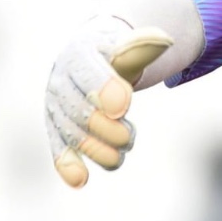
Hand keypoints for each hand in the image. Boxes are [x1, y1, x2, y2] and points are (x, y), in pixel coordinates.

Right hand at [44, 20, 173, 187]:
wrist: (92, 59)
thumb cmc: (116, 52)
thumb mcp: (130, 45)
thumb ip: (144, 47)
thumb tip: (165, 41)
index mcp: (79, 54)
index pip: (88, 74)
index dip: (104, 90)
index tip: (123, 107)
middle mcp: (60, 81)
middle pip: (80, 111)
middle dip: (106, 128)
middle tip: (129, 137)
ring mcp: (56, 107)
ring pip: (72, 134)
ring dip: (99, 149)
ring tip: (123, 150)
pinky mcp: (58, 130)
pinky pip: (59, 149)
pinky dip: (68, 165)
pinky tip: (80, 180)